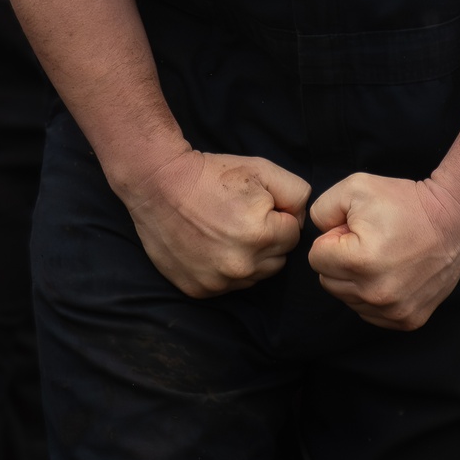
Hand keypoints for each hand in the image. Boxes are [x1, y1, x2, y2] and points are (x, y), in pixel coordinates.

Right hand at [124, 149, 309, 297]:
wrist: (160, 184)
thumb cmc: (212, 175)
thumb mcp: (263, 169)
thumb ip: (296, 194)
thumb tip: (300, 219)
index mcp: (261, 235)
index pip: (292, 236)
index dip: (278, 217)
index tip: (257, 205)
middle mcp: (241, 265)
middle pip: (277, 260)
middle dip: (268, 240)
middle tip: (242, 217)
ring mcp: (218, 282)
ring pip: (255, 276)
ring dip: (249, 257)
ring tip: (226, 231)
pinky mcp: (199, 290)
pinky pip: (229, 286)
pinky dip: (225, 269)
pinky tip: (212, 246)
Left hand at [308, 172, 459, 330]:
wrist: (453, 220)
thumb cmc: (405, 202)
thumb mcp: (355, 187)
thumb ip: (321, 210)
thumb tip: (319, 235)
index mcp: (358, 261)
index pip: (315, 258)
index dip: (333, 238)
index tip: (355, 229)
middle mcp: (375, 293)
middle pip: (328, 281)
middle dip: (341, 259)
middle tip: (368, 240)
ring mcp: (393, 311)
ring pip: (348, 298)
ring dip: (356, 278)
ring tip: (382, 255)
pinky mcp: (407, 320)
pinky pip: (370, 313)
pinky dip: (373, 294)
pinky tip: (391, 272)